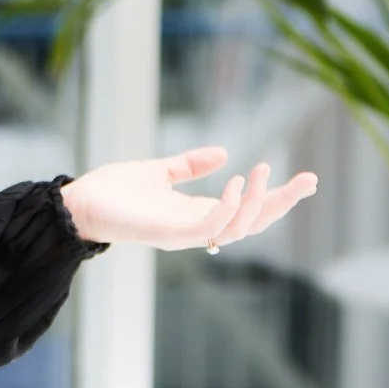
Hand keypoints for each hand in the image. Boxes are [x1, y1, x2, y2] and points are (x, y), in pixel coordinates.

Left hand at [59, 146, 317, 251]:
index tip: (307, 179)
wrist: (79, 202)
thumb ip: (189, 165)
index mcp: (198, 213)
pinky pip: (209, 227)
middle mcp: (197, 228)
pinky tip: (235, 183)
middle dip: (282, 204)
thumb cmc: (114, 190)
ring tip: (262, 171)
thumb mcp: (160, 171)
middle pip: (254, 223)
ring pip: (237, 228)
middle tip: (309, 180)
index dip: (278, 197)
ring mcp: (185, 234)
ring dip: (254, 202)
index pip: (249, 210)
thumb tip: (223, 153)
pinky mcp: (169, 234)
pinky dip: (226, 208)